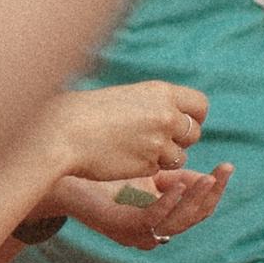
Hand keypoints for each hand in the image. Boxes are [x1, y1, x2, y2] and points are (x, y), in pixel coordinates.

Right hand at [53, 80, 208, 180]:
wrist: (63, 132)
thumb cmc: (88, 112)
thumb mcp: (128, 97)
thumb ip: (155, 105)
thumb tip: (177, 117)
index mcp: (162, 93)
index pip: (200, 106)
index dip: (193, 117)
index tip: (180, 122)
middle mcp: (166, 117)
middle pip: (194, 133)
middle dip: (180, 139)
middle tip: (155, 139)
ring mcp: (159, 143)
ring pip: (179, 157)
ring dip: (164, 157)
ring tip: (136, 148)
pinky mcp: (148, 166)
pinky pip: (158, 170)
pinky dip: (146, 167)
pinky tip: (124, 158)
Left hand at [55, 161, 231, 249]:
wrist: (63, 172)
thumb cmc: (103, 172)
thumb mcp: (148, 173)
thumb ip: (174, 178)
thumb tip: (205, 177)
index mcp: (158, 220)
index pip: (197, 212)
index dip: (214, 192)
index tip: (227, 167)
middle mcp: (149, 232)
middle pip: (191, 219)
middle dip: (210, 195)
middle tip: (222, 171)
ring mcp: (133, 232)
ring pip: (176, 223)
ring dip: (195, 200)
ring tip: (207, 178)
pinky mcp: (118, 225)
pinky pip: (150, 220)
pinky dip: (167, 204)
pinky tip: (178, 184)